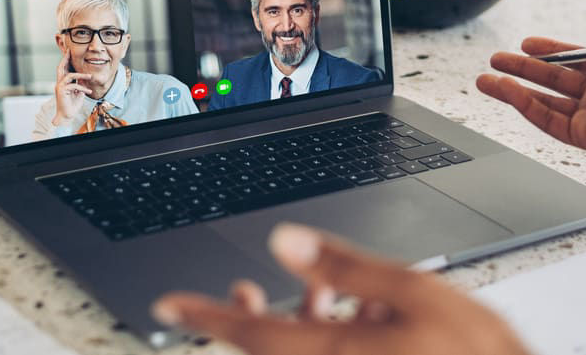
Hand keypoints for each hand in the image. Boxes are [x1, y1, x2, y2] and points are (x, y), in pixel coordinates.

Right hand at [52, 52, 92, 125]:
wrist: (66, 116)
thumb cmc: (72, 105)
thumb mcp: (78, 93)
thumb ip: (80, 84)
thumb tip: (85, 78)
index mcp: (63, 83)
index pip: (64, 69)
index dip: (66, 60)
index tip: (69, 52)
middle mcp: (59, 83)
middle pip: (60, 67)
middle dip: (65, 58)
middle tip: (69, 51)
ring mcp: (59, 87)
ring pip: (70, 75)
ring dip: (81, 75)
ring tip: (90, 77)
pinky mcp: (62, 91)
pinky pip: (73, 86)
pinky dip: (82, 88)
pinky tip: (88, 92)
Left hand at [152, 223, 530, 354]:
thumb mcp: (419, 293)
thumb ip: (347, 267)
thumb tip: (283, 241)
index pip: (251, 336)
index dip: (203, 318)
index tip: (166, 306)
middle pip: (269, 352)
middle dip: (248, 321)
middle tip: (236, 296)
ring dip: (294, 326)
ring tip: (317, 296)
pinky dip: (327, 339)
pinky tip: (355, 320)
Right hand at [475, 5, 585, 153]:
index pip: (572, 60)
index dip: (548, 51)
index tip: (525, 44)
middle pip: (552, 82)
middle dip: (522, 70)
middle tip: (495, 61)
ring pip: (545, 104)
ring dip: (514, 91)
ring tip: (486, 80)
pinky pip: (549, 121)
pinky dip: (526, 107)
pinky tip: (508, 91)